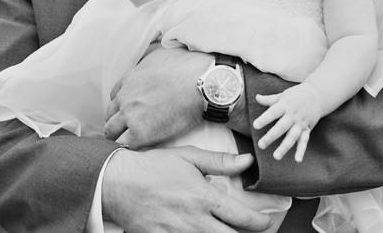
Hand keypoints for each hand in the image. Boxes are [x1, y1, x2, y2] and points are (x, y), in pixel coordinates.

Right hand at [102, 147, 273, 232]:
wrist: (117, 182)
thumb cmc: (152, 167)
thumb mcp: (188, 157)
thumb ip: (220, 161)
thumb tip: (247, 161)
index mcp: (204, 198)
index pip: (243, 219)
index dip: (261, 223)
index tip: (265, 221)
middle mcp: (195, 221)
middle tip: (250, 229)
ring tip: (224, 229)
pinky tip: (201, 232)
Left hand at [105, 47, 210, 147]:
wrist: (201, 83)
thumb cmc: (187, 67)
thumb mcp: (160, 54)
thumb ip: (149, 62)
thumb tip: (151, 65)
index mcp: (130, 79)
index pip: (115, 96)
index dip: (121, 106)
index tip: (130, 112)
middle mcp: (125, 97)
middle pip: (110, 115)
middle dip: (116, 122)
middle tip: (127, 130)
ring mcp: (130, 115)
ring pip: (111, 131)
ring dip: (118, 137)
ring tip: (130, 144)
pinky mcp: (140, 132)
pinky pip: (124, 144)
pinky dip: (127, 148)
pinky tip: (136, 151)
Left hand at [253, 83, 322, 161]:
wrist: (318, 94)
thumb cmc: (297, 95)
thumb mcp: (283, 95)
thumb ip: (270, 99)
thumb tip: (256, 97)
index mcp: (285, 105)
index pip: (273, 112)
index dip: (264, 119)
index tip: (255, 126)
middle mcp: (292, 115)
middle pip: (281, 127)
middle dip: (271, 136)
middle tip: (261, 145)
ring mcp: (300, 123)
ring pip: (292, 137)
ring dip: (284, 147)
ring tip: (276, 156)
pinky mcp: (307, 129)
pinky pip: (304, 141)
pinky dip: (301, 150)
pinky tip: (297, 159)